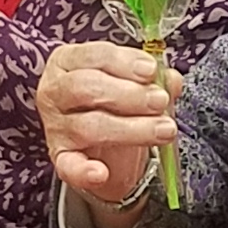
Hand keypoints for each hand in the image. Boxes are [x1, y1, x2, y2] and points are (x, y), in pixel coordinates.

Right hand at [38, 41, 177, 203]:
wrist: (99, 137)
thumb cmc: (112, 99)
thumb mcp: (131, 80)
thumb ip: (153, 78)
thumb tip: (171, 81)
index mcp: (69, 61)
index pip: (95, 55)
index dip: (125, 62)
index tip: (151, 71)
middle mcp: (56, 91)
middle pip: (86, 88)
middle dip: (129, 95)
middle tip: (159, 101)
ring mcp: (56, 125)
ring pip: (88, 126)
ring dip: (131, 129)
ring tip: (162, 130)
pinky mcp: (60, 156)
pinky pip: (67, 166)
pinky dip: (83, 171)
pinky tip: (101, 173)